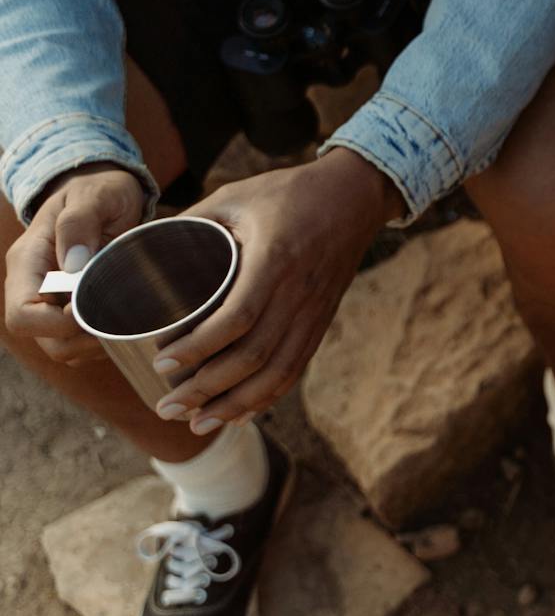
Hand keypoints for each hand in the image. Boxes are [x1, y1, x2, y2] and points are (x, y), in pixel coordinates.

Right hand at [4, 165, 147, 364]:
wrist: (105, 190)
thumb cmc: (99, 189)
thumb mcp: (95, 195)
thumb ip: (80, 223)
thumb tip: (73, 265)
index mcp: (28, 262)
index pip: (21, 314)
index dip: (55, 325)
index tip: (93, 310)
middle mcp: (34, 286)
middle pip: (42, 339)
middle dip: (80, 340)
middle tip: (120, 322)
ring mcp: (53, 300)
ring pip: (62, 347)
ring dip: (94, 345)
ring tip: (127, 322)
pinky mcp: (74, 307)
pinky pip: (80, 342)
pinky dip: (103, 342)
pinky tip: (128, 322)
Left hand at [151, 150, 400, 432]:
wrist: (354, 198)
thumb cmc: (288, 193)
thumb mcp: (235, 196)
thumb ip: (191, 224)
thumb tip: (139, 251)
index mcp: (275, 259)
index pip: (239, 317)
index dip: (199, 347)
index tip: (161, 361)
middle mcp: (299, 292)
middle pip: (254, 356)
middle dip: (207, 389)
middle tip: (166, 405)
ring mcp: (314, 311)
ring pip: (277, 372)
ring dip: (235, 403)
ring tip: (196, 422)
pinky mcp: (320, 322)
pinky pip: (295, 370)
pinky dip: (266, 398)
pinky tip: (238, 415)